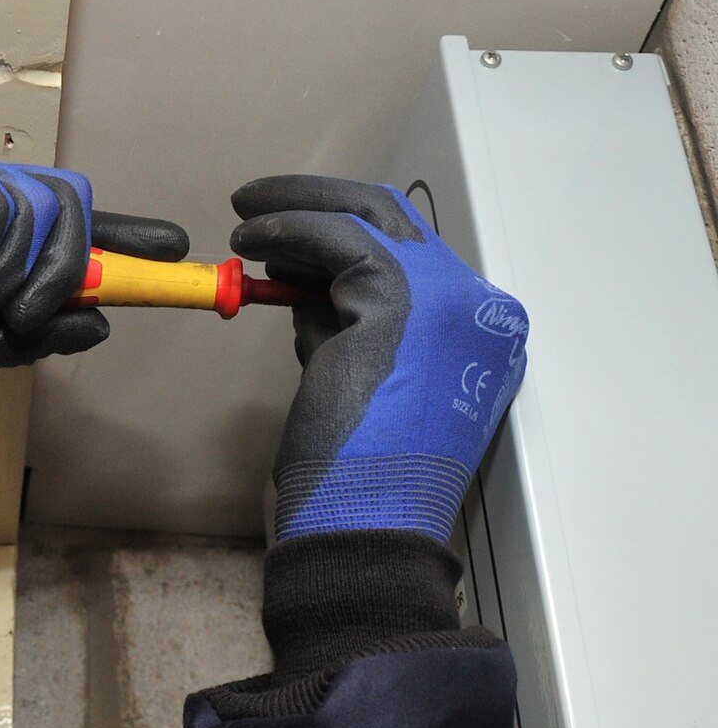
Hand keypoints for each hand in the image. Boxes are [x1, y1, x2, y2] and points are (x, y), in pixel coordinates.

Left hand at [232, 175, 528, 543]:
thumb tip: (306, 286)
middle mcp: (481, 310)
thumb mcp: (358, 383)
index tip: (287, 239)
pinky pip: (338, 238)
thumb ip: (348, 330)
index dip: (343, 238)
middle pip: (398, 223)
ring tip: (245, 220)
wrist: (367, 524)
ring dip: (298, 210)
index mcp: (480, 336)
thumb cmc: (356, 478)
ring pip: (369, 218)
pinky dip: (290, 228)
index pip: (415, 257)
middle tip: (260, 203)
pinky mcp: (404, 299)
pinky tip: (252, 237)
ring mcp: (452, 300)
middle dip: (323, 205)